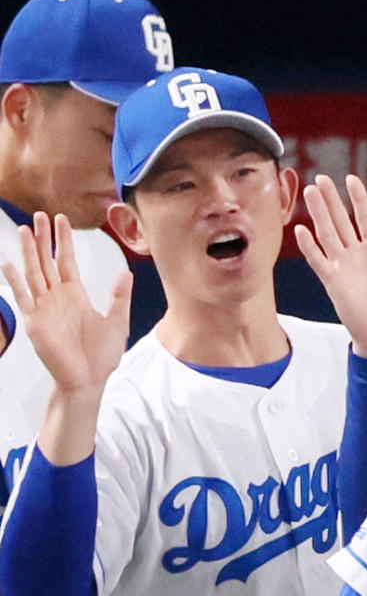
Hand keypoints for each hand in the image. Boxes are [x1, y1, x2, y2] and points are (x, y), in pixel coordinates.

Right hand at [0, 212, 131, 399]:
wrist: (88, 380)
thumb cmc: (101, 356)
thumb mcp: (116, 323)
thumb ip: (118, 297)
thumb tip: (126, 272)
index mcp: (76, 295)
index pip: (67, 261)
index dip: (65, 241)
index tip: (62, 219)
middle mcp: (57, 298)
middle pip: (47, 261)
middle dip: (44, 239)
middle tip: (40, 215)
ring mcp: (44, 308)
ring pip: (35, 273)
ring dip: (30, 252)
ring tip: (26, 230)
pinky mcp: (35, 322)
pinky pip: (24, 298)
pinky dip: (16, 281)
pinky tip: (10, 263)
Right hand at [295, 174, 366, 360]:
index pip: (365, 218)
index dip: (359, 199)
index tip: (351, 179)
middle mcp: (358, 255)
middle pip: (342, 221)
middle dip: (332, 200)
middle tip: (322, 178)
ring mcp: (344, 267)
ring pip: (328, 234)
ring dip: (319, 214)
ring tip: (311, 191)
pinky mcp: (334, 283)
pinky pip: (319, 261)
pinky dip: (310, 247)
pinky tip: (302, 230)